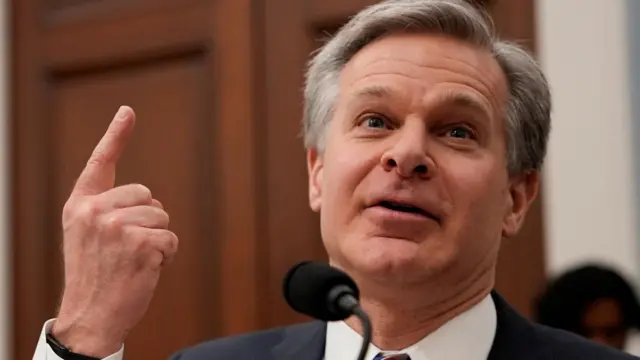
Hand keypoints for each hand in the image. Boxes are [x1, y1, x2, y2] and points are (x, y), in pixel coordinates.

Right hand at [51, 106, 178, 356]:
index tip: (128, 112)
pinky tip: (145, 269)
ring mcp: (117, 227)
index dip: (116, 135)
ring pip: (162, 218)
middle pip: (147, 196)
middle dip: (147, 221)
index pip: (100, 163)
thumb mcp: (87, 237)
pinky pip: (171, 239)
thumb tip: (148, 199)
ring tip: (134, 261)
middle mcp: (95, 212)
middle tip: (127, 249)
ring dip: (157, 240)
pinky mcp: (140, 244)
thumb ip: (107, 211)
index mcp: (80, 206)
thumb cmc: (94, 276)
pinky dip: (166, 256)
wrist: (90, 315)